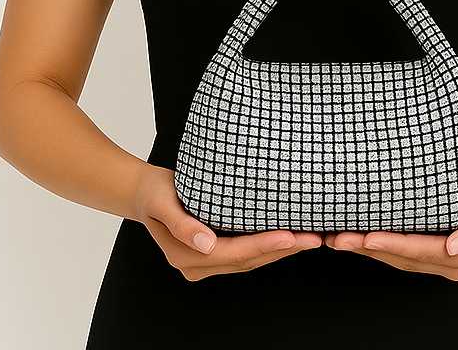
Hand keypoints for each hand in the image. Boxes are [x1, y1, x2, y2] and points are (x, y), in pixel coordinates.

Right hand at [132, 163, 324, 280]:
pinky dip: (268, 246)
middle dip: (282, 250)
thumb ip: (182, 225)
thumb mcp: (163, 202)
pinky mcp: (214, 252)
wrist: (144, 193)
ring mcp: (206, 261)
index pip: (235, 254)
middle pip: (248, 260)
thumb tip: (205, 244)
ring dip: (280, 250)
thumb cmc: (154, 192)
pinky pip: (246, 253)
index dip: (264, 246)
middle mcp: (198, 264)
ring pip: (250, 260)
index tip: (291, 236)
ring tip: (309, 238)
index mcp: (187, 256)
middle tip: (313, 238)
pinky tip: (288, 236)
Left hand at [323, 161, 457, 279]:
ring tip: (339, 237)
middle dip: (369, 248)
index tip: (367, 237)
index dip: (391, 245)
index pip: (418, 251)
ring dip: (367, 249)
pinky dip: (378, 245)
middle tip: (339, 237)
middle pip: (402, 258)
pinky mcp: (432, 253)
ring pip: (397, 259)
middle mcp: (451, 264)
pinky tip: (358, 236)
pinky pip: (400, 253)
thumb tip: (454, 248)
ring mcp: (441, 262)